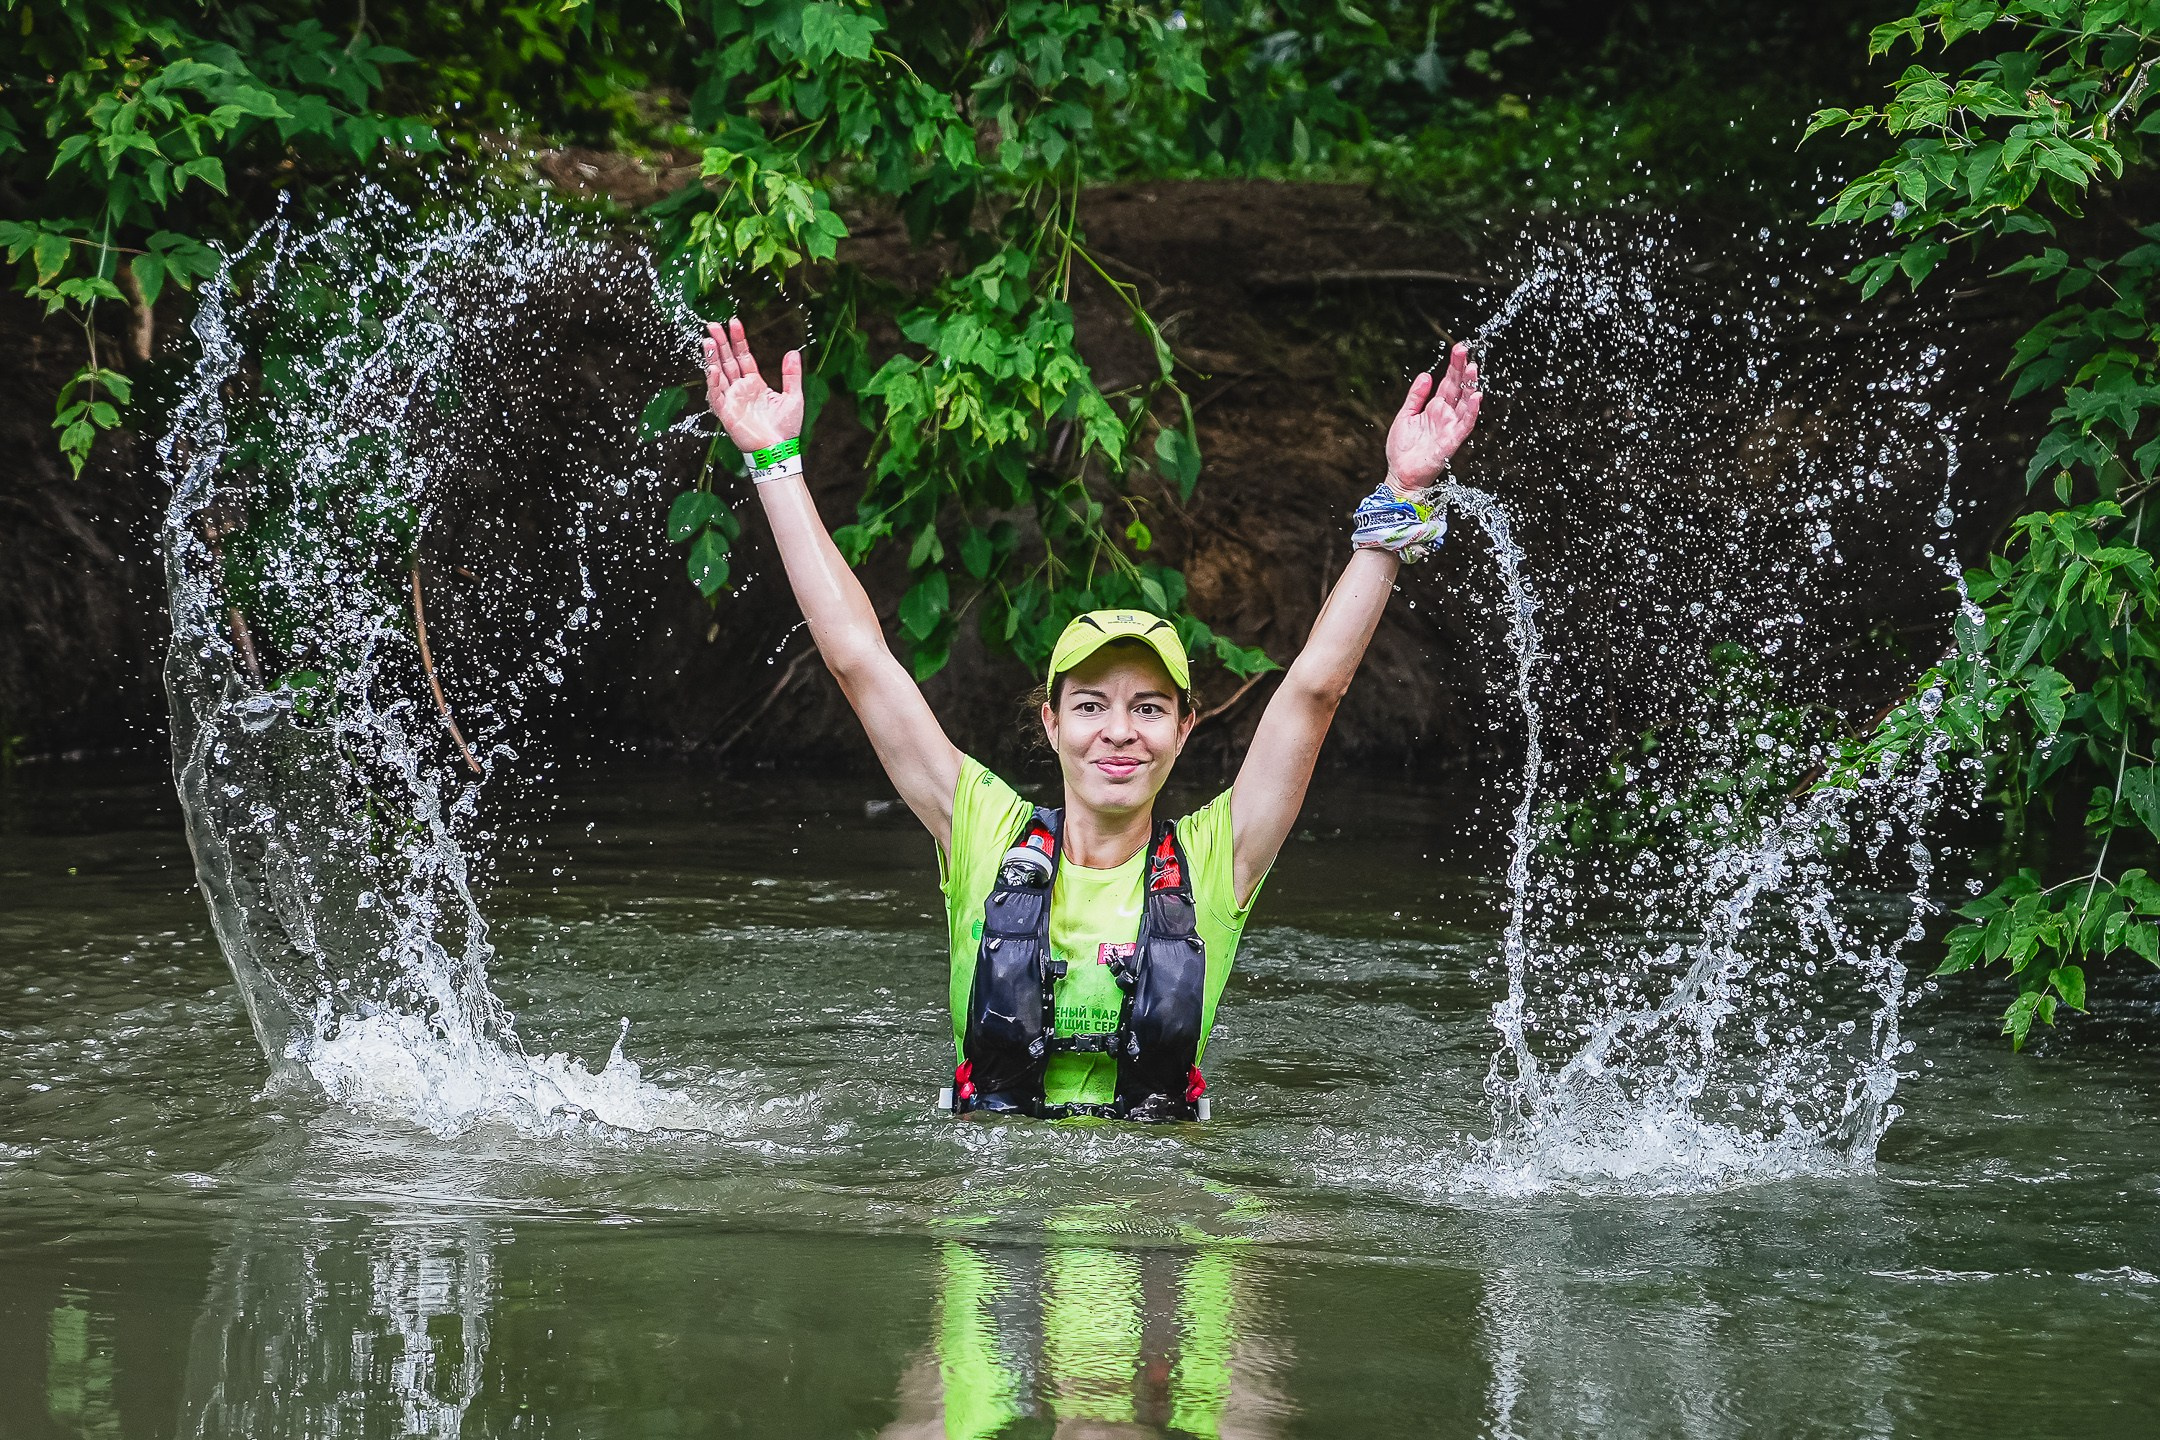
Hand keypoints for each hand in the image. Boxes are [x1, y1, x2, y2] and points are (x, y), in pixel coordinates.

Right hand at [702, 317, 803, 452]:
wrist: (779, 450)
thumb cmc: (785, 428)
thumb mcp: (793, 397)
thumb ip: (792, 375)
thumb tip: (793, 351)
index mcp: (754, 383)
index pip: (743, 356)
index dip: (737, 340)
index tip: (734, 323)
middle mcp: (740, 389)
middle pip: (727, 361)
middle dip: (720, 343)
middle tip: (712, 325)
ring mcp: (732, 399)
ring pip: (718, 374)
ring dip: (712, 358)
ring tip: (708, 341)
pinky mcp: (726, 412)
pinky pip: (716, 394)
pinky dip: (713, 381)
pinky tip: (712, 367)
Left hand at [1385, 342, 1479, 490]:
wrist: (1401, 474)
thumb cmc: (1402, 449)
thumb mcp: (1405, 415)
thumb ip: (1416, 396)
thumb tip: (1425, 375)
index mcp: (1435, 408)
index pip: (1449, 382)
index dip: (1454, 365)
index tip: (1459, 348)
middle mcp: (1446, 414)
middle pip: (1459, 387)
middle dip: (1463, 368)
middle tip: (1465, 349)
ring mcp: (1451, 426)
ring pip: (1465, 402)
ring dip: (1471, 385)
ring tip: (1473, 367)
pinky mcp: (1452, 440)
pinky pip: (1466, 423)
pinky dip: (1471, 410)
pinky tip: (1476, 395)